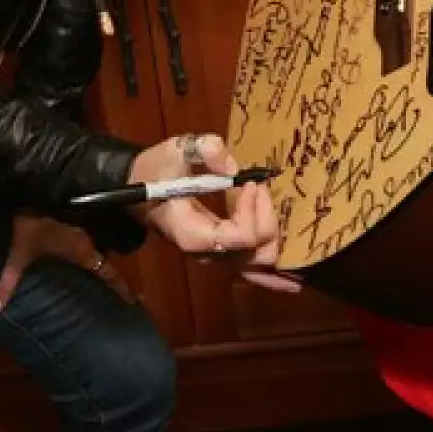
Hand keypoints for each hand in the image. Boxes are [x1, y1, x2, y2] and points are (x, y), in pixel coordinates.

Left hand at [0, 212, 133, 312]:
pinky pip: (93, 235)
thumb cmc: (32, 221)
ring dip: (104, 258)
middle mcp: (89, 241)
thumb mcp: (19, 252)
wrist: (36, 184)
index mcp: (82, 251)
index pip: (107, 273)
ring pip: (101, 247)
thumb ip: (8, 280)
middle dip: (114, 277)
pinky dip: (95, 244)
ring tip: (108, 272)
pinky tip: (91, 247)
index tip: (136, 302)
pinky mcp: (81, 215)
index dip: (121, 288)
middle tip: (127, 292)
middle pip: (107, 262)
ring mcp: (87, 226)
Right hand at [131, 132, 301, 293]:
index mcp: (192, 232)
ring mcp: (215, 258)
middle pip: (254, 254)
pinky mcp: (222, 255)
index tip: (250, 182)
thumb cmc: (157, 170)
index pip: (238, 237)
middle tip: (259, 187)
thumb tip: (234, 168)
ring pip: (257, 267)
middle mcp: (206, 254)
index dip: (251, 211)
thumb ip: (205, 149)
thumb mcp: (176, 148)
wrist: (140, 190)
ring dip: (274, 240)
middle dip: (266, 220)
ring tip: (275, 212)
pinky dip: (272, 277)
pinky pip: (249, 273)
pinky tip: (292, 283)